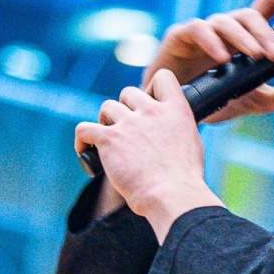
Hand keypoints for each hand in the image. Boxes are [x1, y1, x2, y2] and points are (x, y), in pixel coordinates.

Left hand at [73, 72, 221, 232]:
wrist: (171, 195)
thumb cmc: (184, 180)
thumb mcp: (191, 144)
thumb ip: (176, 130)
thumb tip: (167, 134)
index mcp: (176, 110)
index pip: (163, 78)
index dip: (152, 89)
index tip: (148, 105)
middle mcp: (151, 111)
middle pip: (128, 93)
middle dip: (125, 109)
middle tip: (126, 131)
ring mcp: (129, 124)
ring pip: (106, 107)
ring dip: (105, 122)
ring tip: (108, 142)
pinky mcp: (109, 139)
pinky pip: (84, 129)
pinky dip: (82, 139)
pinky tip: (85, 150)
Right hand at [133, 0, 273, 125]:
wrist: (177, 112)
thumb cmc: (215, 98)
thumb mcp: (255, 100)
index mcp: (244, 38)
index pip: (264, 9)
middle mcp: (225, 29)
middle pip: (248, 16)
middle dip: (265, 32)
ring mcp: (202, 30)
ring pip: (226, 22)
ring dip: (244, 38)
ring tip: (256, 56)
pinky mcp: (180, 36)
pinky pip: (198, 29)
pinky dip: (212, 42)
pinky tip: (223, 59)